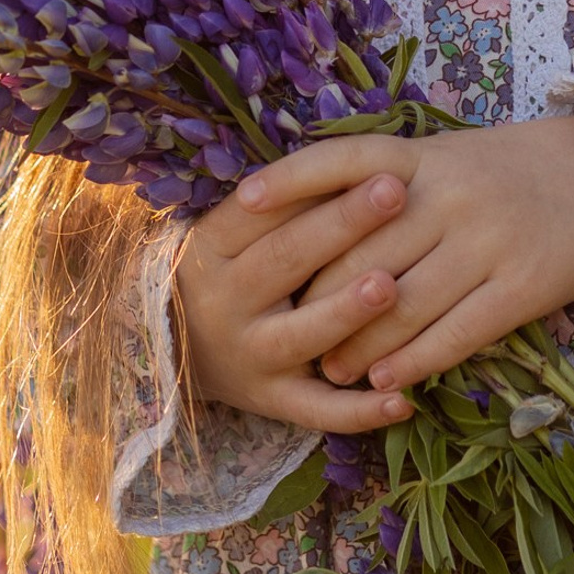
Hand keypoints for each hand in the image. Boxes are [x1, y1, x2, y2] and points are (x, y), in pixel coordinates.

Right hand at [175, 169, 418, 433]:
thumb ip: (279, 205)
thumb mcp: (228, 234)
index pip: (263, 210)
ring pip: (302, 333)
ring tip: (391, 287)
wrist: (171, 351)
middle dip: (344, 224)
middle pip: (285, 259)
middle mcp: (225, 302)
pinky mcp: (270, 402)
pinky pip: (316, 410)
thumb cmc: (224, 272)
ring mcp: (249, 356)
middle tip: (395, 193)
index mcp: (211, 247)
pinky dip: (360, 411)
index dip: (314, 185)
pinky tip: (403, 402)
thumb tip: (355, 163)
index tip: (369, 162)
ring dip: (347, 311)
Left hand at [251, 117, 573, 393]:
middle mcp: (450, 193)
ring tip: (328, 369)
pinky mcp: (523, 285)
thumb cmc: (505, 172)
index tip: (241, 205)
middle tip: (285, 331)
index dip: (289, 181)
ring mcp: (488, 239)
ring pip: (401, 302)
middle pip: (361, 251)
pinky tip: (385, 382)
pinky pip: (455, 332)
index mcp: (424, 154)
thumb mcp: (444, 158)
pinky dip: (413, 361)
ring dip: (358, 345)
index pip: (342, 159)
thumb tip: (307, 230)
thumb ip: (384, 185)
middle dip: (317, 297)